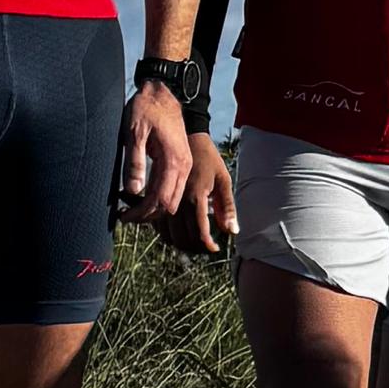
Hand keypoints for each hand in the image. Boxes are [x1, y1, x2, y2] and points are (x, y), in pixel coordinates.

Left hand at [117, 84, 194, 225]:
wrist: (161, 93)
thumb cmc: (145, 109)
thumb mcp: (134, 133)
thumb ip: (134, 162)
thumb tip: (133, 190)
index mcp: (173, 160)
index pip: (160, 199)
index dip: (142, 213)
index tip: (123, 216)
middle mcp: (184, 167)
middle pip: (168, 204)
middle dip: (147, 215)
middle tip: (124, 216)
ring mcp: (185, 166)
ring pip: (172, 199)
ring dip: (153, 209)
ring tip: (131, 210)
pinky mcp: (181, 163)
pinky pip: (173, 189)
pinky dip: (158, 198)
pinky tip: (141, 197)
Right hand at [166, 136, 237, 258]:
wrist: (187, 139)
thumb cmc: (209, 159)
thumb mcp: (223, 180)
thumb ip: (227, 207)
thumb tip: (232, 231)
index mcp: (195, 197)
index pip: (199, 232)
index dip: (207, 245)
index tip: (215, 248)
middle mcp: (176, 201)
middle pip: (182, 238)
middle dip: (195, 248)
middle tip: (206, 246)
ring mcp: (164, 200)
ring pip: (168, 235)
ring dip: (181, 243)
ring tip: (195, 242)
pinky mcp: (156, 198)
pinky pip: (159, 225)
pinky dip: (169, 234)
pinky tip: (181, 232)